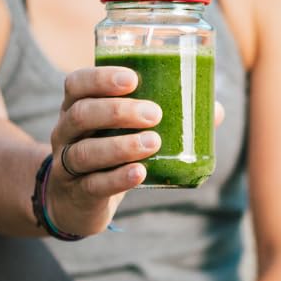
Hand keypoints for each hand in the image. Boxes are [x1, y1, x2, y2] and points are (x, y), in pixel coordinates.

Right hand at [46, 67, 160, 235]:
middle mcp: (65, 133)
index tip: (133, 78)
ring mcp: (66, 165)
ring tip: (153, 142)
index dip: (100, 79)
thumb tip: (215, 109)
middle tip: (155, 113)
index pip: (77, 84)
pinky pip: (94, 184)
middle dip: (118, 111)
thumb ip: (165, 120)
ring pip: (85, 152)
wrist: (76, 202)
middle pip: (82, 115)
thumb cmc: (110, 156)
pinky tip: (140, 173)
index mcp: (77, 108)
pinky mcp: (78, 193)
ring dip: (120, 146)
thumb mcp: (126, 133)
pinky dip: (118, 178)